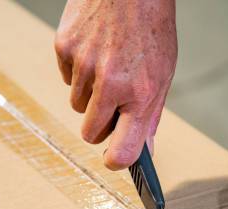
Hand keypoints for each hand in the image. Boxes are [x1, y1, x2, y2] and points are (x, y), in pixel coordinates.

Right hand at [55, 0, 176, 169]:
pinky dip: (78, 71)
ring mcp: (84, 65)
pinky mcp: (65, 48)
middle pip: (91, 133)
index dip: (116, 161)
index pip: (121, 151)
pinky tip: (94, 50)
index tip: (115, 159)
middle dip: (100, 125)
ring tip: (107, 66)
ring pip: (77, 105)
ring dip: (90, 95)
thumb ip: (151, 115)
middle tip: (113, 106)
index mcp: (141, 93)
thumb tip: (145, 151)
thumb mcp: (163, 73)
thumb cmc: (150, 28)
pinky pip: (66, 78)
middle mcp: (111, 83)